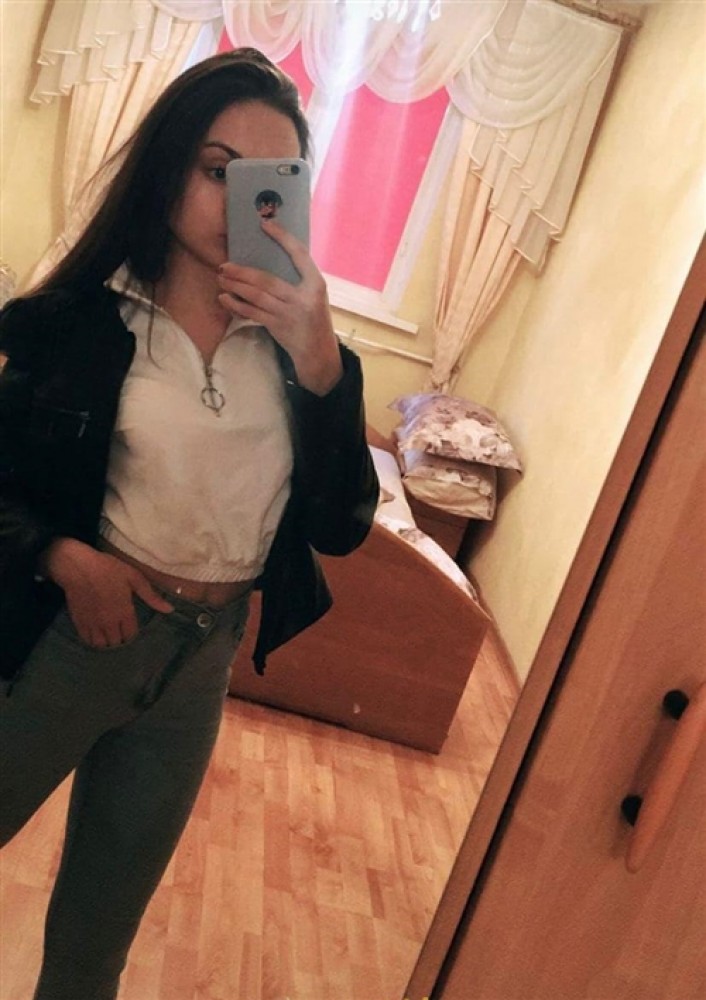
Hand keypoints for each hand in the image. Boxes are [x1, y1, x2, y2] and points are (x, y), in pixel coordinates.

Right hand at [39, 538, 173, 647]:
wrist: (78, 566)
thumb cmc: (108, 569)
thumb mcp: (134, 578)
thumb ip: (151, 596)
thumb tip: (170, 609)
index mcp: (124, 612)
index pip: (130, 635)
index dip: (131, 633)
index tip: (129, 626)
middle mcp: (108, 622)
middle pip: (116, 642)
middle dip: (120, 638)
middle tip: (118, 629)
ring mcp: (92, 623)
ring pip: (101, 644)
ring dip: (106, 641)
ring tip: (107, 632)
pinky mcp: (78, 622)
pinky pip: (86, 640)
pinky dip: (92, 639)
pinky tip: (95, 631)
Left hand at [216, 219, 342, 394]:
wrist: (318, 352)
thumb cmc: (314, 319)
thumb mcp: (315, 296)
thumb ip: (298, 279)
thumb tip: (269, 259)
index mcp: (316, 284)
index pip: (299, 254)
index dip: (282, 238)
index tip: (265, 224)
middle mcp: (303, 297)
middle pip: (266, 279)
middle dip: (242, 272)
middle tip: (224, 265)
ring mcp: (289, 313)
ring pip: (256, 295)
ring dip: (235, 286)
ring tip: (221, 278)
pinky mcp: (278, 327)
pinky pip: (252, 313)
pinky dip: (236, 305)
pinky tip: (224, 298)